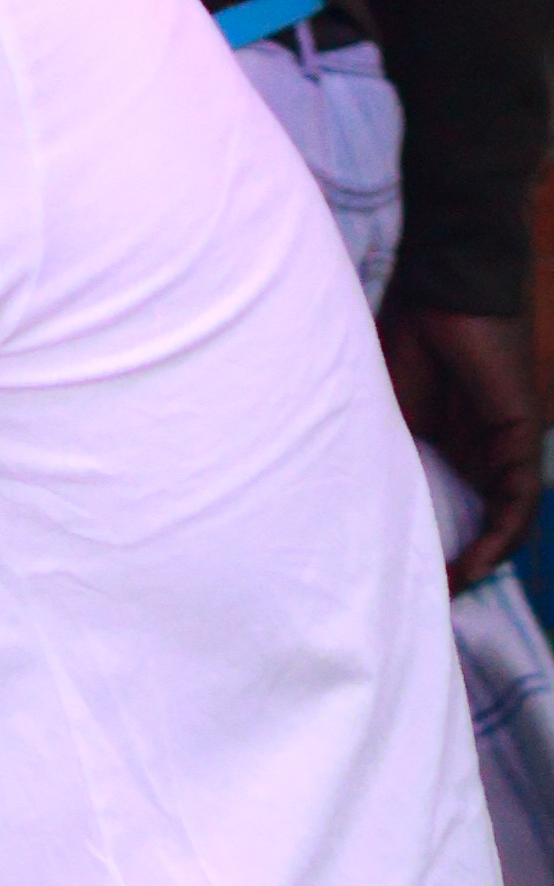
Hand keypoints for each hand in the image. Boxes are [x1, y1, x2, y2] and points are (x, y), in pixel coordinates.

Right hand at [387, 302, 544, 581]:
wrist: (440, 286)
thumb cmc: (405, 337)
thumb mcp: (389, 414)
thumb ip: (390, 456)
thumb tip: (363, 508)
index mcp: (451, 444)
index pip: (455, 508)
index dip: (438, 547)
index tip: (407, 579)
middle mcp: (484, 450)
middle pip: (481, 521)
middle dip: (459, 564)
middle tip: (425, 599)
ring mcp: (508, 445)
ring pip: (505, 519)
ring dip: (482, 560)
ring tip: (449, 591)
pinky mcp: (522, 438)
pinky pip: (519, 502)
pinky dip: (500, 537)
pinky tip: (475, 563)